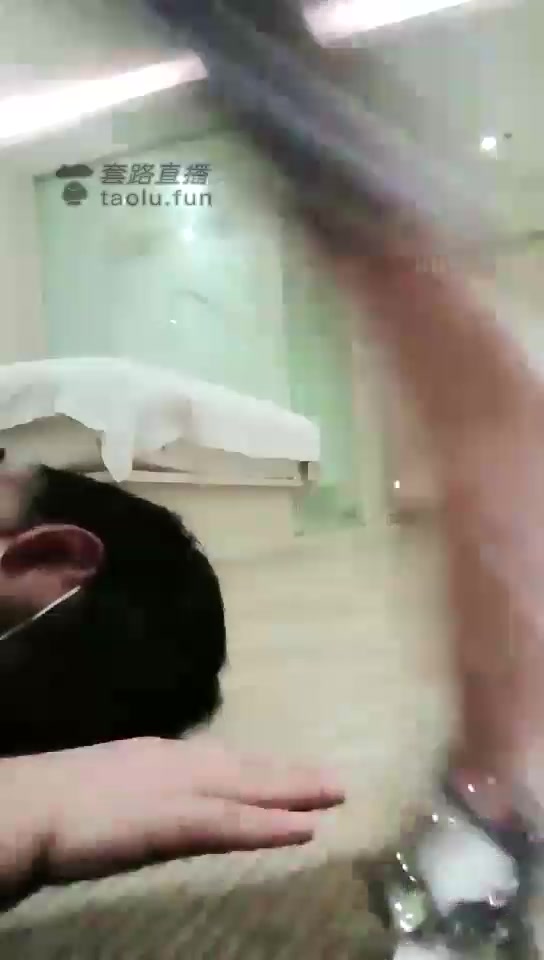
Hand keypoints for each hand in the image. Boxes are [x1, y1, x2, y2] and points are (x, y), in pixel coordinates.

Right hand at [0, 737, 343, 892]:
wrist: (28, 806)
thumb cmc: (53, 800)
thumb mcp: (104, 787)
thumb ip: (134, 790)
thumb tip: (149, 802)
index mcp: (156, 756)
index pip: (218, 762)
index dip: (256, 769)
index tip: (288, 771)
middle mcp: (175, 763)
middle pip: (244, 768)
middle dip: (289, 774)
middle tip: (333, 779)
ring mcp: (178, 789)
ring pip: (248, 790)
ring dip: (294, 792)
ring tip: (335, 793)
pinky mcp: (175, 821)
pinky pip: (232, 824)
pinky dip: (270, 825)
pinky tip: (305, 828)